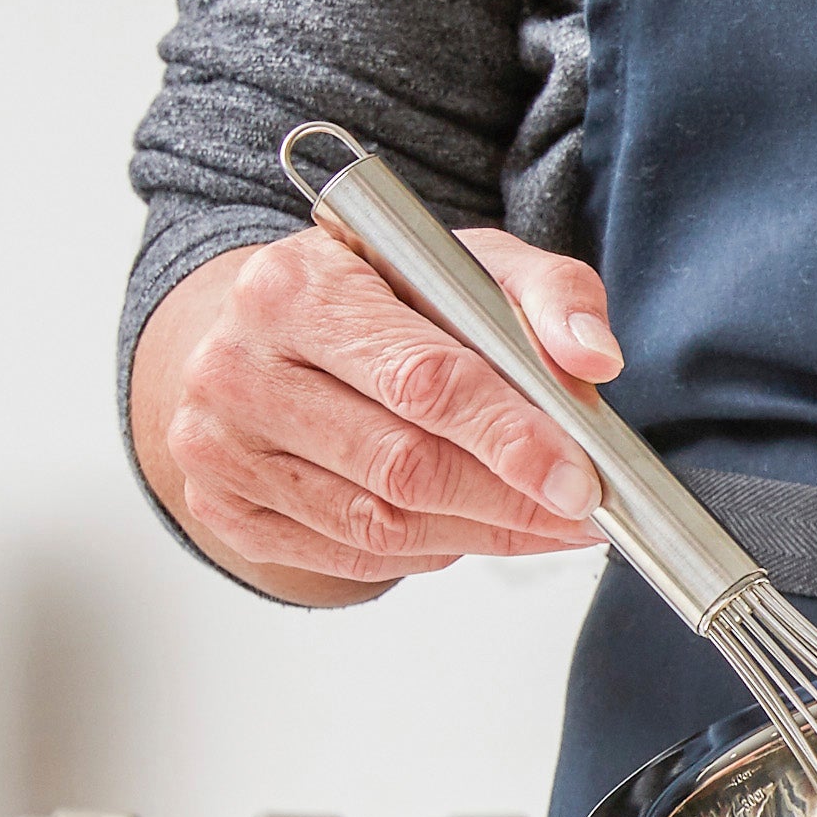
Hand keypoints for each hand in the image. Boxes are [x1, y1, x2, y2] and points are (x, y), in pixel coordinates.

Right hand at [132, 225, 623, 605]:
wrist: (262, 330)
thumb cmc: (375, 294)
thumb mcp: (467, 261)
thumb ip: (549, 294)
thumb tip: (595, 358)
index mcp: (298, 288)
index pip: (421, 379)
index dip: (510, 437)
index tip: (580, 476)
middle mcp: (239, 367)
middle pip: (402, 465)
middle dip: (510, 499)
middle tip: (581, 510)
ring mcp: (221, 447)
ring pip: (380, 525)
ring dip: (482, 533)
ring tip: (545, 521)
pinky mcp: (227, 508)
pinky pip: (354, 554)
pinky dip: (432, 549)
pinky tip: (474, 526)